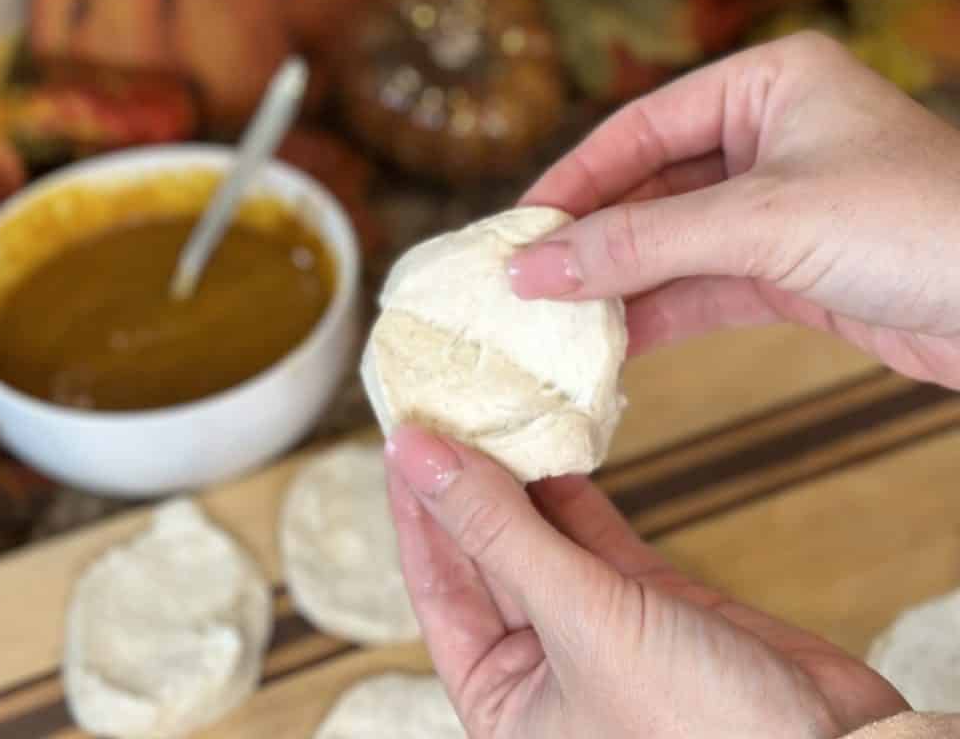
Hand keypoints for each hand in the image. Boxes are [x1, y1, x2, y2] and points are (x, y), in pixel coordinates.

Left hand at [386, 426, 906, 738]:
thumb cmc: (700, 733)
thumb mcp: (580, 624)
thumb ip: (497, 532)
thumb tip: (416, 455)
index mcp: (499, 701)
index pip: (435, 582)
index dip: (416, 505)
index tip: (405, 432)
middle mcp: (538, 666)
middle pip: (482, 551)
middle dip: (465, 479)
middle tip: (450, 399)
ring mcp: (594, 627)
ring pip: (537, 534)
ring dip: (518, 473)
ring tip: (496, 405)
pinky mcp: (646, 598)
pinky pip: (591, 530)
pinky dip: (572, 485)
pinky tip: (555, 438)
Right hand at [509, 32, 959, 387]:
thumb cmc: (918, 225)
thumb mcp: (766, 221)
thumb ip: (644, 243)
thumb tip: (533, 267)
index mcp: (767, 85)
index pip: (641, 126)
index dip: (574, 179)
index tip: (518, 228)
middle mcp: (768, 138)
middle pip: (651, 187)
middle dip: (592, 238)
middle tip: (522, 280)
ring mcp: (779, 208)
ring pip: (673, 243)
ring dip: (618, 282)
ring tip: (553, 318)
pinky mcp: (792, 270)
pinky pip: (705, 286)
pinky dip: (658, 312)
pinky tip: (610, 340)